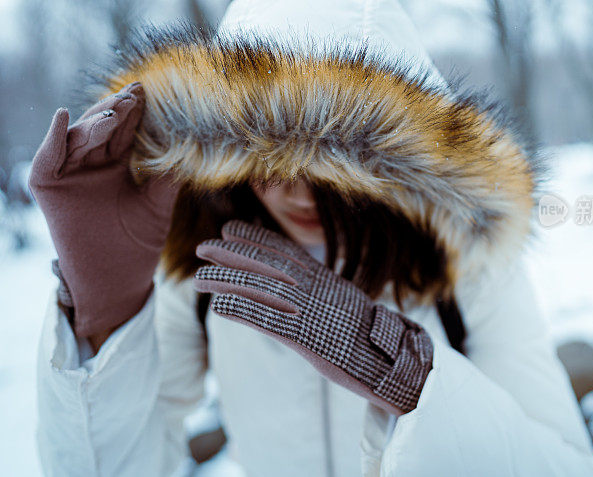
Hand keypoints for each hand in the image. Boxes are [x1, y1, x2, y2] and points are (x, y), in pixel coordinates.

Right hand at [29, 83, 179, 337]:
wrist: (117, 281)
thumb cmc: (139, 246)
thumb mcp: (158, 204)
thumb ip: (167, 174)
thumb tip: (193, 140)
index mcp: (117, 167)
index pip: (125, 131)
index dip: (135, 112)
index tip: (149, 90)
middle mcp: (91, 166)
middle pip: (101, 128)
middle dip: (116, 110)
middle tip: (134, 94)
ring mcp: (69, 176)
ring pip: (78, 138)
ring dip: (94, 122)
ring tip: (115, 112)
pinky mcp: (48, 189)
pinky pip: (47, 159)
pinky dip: (53, 138)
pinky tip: (64, 117)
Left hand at [193, 220, 433, 415]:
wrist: (394, 362)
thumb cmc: (369, 337)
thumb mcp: (345, 303)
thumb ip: (321, 292)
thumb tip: (298, 285)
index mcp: (326, 279)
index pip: (285, 250)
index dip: (255, 237)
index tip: (230, 229)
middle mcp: (317, 289)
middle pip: (268, 263)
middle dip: (233, 252)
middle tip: (202, 247)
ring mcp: (312, 311)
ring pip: (262, 288)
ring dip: (227, 280)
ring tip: (199, 278)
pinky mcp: (308, 339)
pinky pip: (268, 320)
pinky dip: (242, 310)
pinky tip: (219, 306)